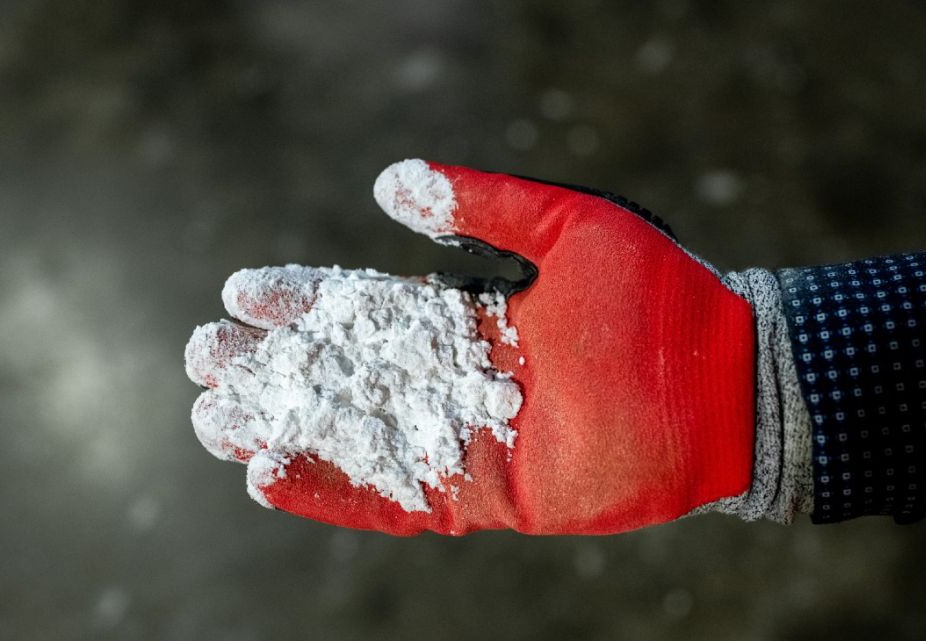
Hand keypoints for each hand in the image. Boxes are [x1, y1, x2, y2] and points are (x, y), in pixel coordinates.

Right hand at [184, 159, 754, 534]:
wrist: (721, 382)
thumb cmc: (655, 295)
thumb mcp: (566, 222)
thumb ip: (480, 205)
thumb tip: (385, 183)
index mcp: (476, 314)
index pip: (373, 307)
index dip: (308, 301)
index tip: (243, 292)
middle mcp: (465, 379)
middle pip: (351, 374)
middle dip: (279, 367)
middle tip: (204, 358)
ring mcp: (473, 440)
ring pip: (360, 437)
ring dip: (286, 429)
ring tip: (212, 419)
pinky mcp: (489, 494)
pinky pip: (399, 499)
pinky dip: (335, 492)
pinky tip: (269, 478)